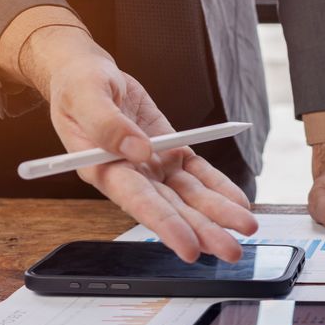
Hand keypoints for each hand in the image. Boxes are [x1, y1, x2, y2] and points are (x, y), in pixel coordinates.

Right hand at [21, 27, 257, 262]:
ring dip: (218, 213)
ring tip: (246, 227)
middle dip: (203, 230)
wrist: (87, 73)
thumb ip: (108, 125)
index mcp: (104, 169)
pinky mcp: (170, 151)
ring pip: (190, 195)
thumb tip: (140, 149)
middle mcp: (131, 176)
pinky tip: (238, 202)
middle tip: (232, 251)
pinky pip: (198, 172)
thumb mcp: (85, 97)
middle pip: (171, 208)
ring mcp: (153, 166)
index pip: (139, 202)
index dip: (165, 226)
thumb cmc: (77, 86)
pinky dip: (219, 186)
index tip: (189, 248)